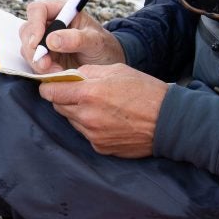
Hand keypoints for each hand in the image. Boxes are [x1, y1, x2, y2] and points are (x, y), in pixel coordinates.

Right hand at [21, 0, 125, 72]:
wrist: (107, 64)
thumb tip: (51, 40)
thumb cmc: (104, 46)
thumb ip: (76, 39)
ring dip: (37, 62)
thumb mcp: (95, 41)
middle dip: (33, 49)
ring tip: (55, 72)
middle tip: (45, 64)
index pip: (37, 10)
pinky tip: (54, 75)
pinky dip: (40, 71)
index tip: (38, 43)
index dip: (34, 24)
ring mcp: (44, 41)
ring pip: (27, 49)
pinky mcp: (44, 57)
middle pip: (27, 31)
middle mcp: (49, 24)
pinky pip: (33, 63)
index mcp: (61, 11)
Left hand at [38, 63, 165, 157]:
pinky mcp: (100, 147)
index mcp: (89, 94)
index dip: (49, 87)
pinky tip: (107, 119)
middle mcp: (87, 117)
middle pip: (59, 108)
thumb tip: (71, 76)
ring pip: (72, 121)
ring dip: (77, 113)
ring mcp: (93, 135)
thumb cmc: (146, 92)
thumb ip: (88, 72)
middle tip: (79, 92)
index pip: (51, 92)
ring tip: (99, 106)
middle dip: (64, 99)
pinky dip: (90, 126)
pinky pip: (86, 134)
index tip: (52, 85)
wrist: (169, 121)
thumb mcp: (117, 71)